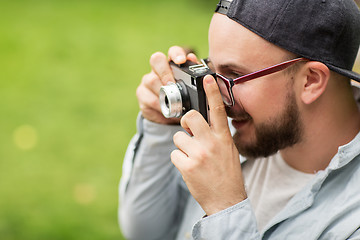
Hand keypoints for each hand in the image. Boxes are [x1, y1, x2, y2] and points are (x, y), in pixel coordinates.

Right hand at [136, 46, 198, 124]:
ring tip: (172, 103)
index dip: (176, 54)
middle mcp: (157, 69)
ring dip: (162, 93)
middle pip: (156, 60)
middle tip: (172, 85)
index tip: (181, 61)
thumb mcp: (190, 88)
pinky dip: (159, 106)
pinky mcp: (142, 94)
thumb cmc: (181, 97)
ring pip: (151, 80)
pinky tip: (166, 111)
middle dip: (165, 72)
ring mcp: (147, 81)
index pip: (172, 52)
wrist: (170, 114)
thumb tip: (192, 59)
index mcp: (172, 65)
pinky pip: (148, 99)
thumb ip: (192, 73)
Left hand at [171, 75, 246, 215]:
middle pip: (190, 117)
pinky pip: (174, 154)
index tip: (207, 78)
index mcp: (223, 138)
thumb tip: (200, 123)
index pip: (218, 110)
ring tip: (192, 157)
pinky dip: (179, 160)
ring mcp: (198, 154)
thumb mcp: (228, 150)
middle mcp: (211, 143)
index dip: (212, 92)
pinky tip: (189, 168)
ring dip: (182, 146)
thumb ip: (216, 135)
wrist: (226, 200)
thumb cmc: (227, 173)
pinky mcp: (187, 166)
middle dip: (185, 121)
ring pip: (178, 137)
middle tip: (188, 130)